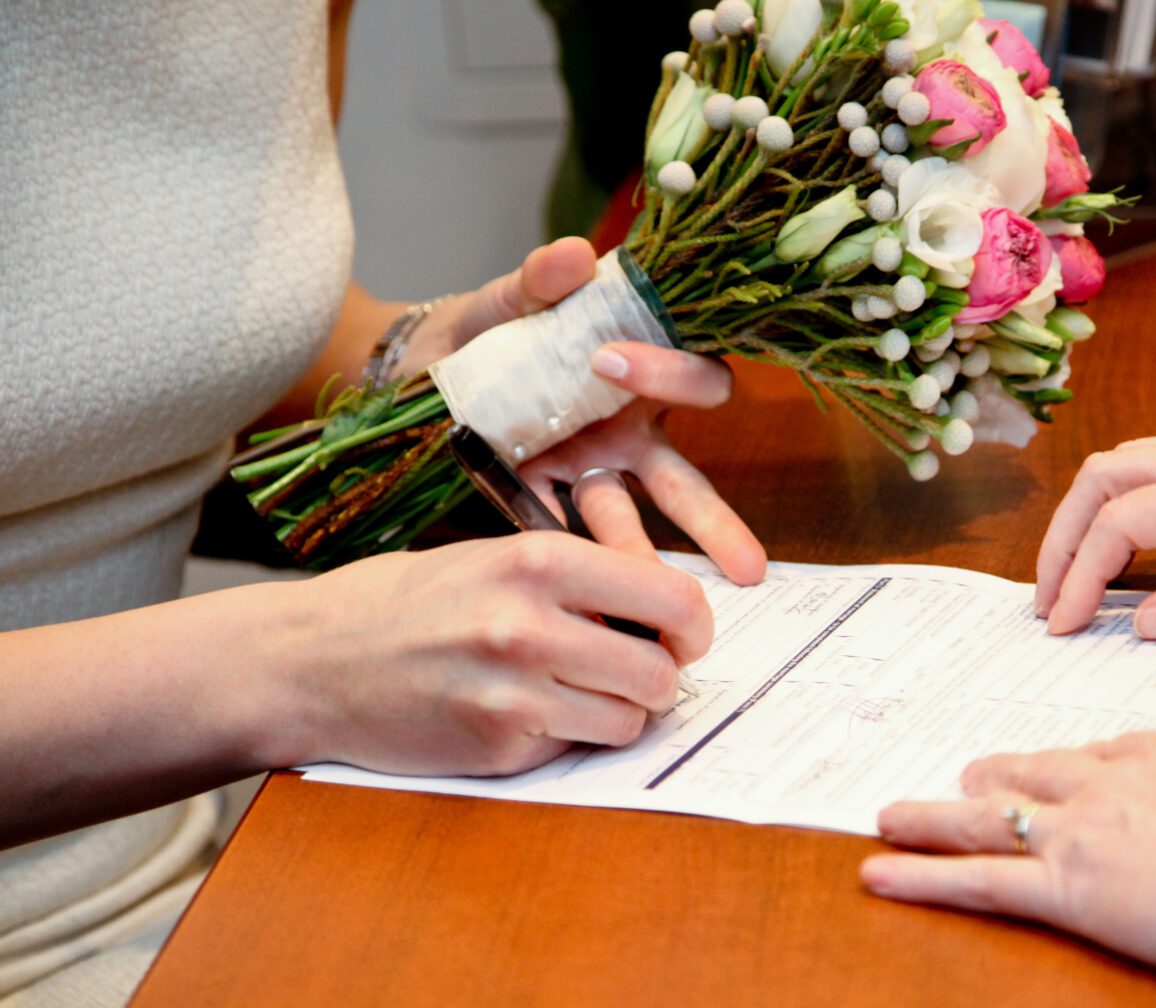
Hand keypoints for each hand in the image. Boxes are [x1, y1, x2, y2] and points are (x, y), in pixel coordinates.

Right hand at [270, 530, 711, 776]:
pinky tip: (523, 713)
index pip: (671, 599)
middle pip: (661, 672)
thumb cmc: (406, 603)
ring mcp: (512, 693)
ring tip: (575, 691)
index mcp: (537, 560)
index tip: (686, 636)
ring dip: (617, 713)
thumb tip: (667, 608)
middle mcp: (528, 624)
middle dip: (660, 678)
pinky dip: (566, 736)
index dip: (692, 625)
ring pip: (629, 720)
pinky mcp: (496, 747)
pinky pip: (575, 748)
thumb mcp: (493, 559)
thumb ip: (579, 579)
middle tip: (636, 672)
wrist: (310, 662)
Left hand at [411, 237, 766, 586]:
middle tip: (748, 569)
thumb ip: (535, 282)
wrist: (405, 376)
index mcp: (635, 369)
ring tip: (663, 603)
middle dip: (715, 523)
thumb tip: (576, 255)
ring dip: (646, 558)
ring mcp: (586, 469)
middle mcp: (624, 430)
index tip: (609, 361)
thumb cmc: (476, 329)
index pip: (692, 376)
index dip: (670, 372)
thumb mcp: (501, 302)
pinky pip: (560, 533)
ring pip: (632, 519)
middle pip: (684, 478)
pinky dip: (565, 561)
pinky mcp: (540, 498)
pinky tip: (575, 593)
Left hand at [860, 733, 1155, 977]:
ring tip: (890, 816)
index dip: (1064, 767)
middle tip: (961, 776)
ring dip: (929, 818)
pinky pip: (975, 881)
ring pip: (983, 821)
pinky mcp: (1064, 888)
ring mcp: (1076, 834)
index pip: (1094, 755)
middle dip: (988, 777)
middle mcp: (1104, 784)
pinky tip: (880, 872)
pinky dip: (920, 876)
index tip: (1051, 769)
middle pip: (1026, 775)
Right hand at [1034, 434, 1155, 639]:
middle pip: (1107, 475)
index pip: (1126, 522)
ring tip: (1069, 578)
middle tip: (1047, 600)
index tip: (1062, 625)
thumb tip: (1144, 622)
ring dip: (1086, 516)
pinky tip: (1119, 553)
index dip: (1080, 574)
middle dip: (1062, 536)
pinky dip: (1120, 506)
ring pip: (1127, 462)